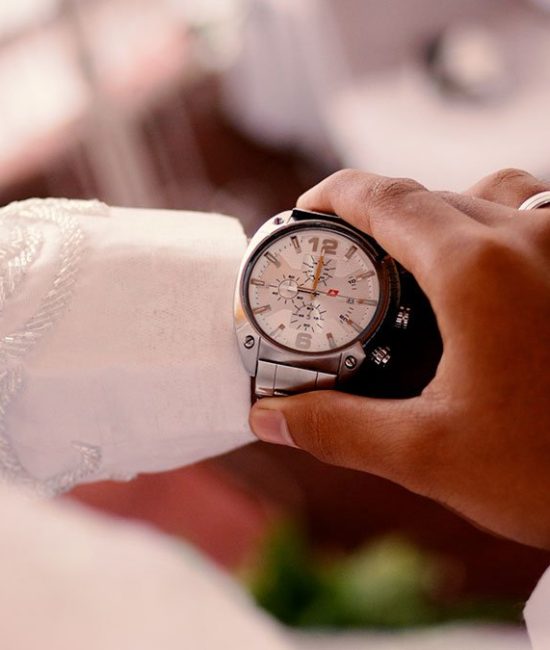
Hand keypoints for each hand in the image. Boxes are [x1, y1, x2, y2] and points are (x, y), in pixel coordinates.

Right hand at [249, 168, 549, 548]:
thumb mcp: (429, 453)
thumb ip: (338, 430)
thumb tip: (270, 419)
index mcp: (477, 269)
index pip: (388, 200)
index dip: (338, 195)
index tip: (308, 208)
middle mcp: (530, 235)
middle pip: (432, 195)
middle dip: (379, 214)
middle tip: (348, 257)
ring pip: (489, 194)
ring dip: (442, 213)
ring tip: (415, 260)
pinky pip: (532, 215)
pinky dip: (491, 226)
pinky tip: (482, 278)